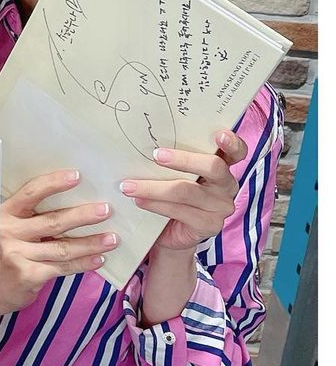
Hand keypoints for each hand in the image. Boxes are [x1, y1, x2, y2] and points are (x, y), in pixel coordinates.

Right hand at [0, 170, 119, 315]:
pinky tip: (98, 260)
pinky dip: (82, 264)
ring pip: (62, 247)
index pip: (30, 193)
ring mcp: (18, 254)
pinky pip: (62, 268)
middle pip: (52, 221)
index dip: (54, 183)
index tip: (77, 176)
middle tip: (106, 209)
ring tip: (112, 238)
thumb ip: (24, 222)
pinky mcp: (28, 276)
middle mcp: (9, 232)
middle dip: (83, 215)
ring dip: (90, 243)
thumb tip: (65, 211)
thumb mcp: (1, 230)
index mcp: (3, 214)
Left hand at [121, 130, 247, 252]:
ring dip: (153, 187)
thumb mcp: (173, 171)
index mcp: (221, 165)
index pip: (237, 152)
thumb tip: (142, 136)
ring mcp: (220, 207)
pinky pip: (180, 211)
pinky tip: (139, 200)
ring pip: (187, 190)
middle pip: (213, 167)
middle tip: (156, 155)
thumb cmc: (170, 191)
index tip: (220, 134)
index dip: (232, 143)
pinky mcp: (209, 225)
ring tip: (129, 186)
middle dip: (183, 159)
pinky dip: (155, 204)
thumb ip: (172, 155)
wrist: (168, 231)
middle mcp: (226, 185)